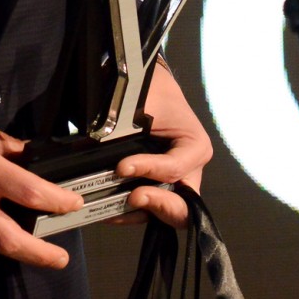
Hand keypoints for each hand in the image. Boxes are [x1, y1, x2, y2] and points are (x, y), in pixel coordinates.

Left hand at [112, 62, 212, 227]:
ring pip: (162, 213)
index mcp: (195, 147)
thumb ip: (129, 129)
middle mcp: (189, 170)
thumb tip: (103, 154)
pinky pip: (146, 210)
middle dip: (157, 205)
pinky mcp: (153, 188)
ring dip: (138, 214)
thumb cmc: (148, 90)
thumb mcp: (145, 104)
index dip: (149, 170)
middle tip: (132, 198)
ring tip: (111, 210)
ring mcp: (172, 182)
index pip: (175, 168)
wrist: (140, 84)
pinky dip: (128, 213)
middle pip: (181, 204)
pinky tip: (108, 211)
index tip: (122, 167)